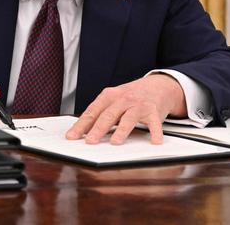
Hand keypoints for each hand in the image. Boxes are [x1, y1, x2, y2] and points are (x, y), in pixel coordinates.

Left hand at [65, 74, 186, 144]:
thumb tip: (83, 131)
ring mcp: (138, 104)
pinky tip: (154, 141)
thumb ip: (101, 113)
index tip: (72, 136)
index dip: (81, 125)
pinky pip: (154, 123)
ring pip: (128, 118)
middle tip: (90, 141)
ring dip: (121, 130)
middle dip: (97, 129)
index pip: (92, 112)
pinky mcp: (154, 111)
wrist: (158, 85)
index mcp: (109, 96)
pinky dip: (155, 132)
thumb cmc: (131, 96)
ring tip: (115, 142)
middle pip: (108, 115)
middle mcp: (123, 99)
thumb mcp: (113, 100)